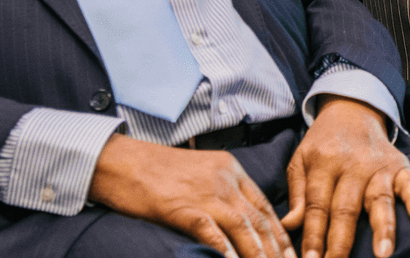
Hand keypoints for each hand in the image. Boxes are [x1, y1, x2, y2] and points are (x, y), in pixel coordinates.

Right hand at [89, 133, 294, 257]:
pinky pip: (212, 232)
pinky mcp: (183, 207)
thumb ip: (220, 192)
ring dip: (258, 254)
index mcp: (230, 169)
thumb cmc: (154, 171)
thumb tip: (238, 222)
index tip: (290, 254)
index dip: (280, 233)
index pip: (264, 205)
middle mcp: (224, 179)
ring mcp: (205, 192)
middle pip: (259, 219)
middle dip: (276, 249)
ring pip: (243, 227)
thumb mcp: (198, 173)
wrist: (119, 161)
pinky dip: (225, 250)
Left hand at [281, 96, 409, 257]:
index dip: (313, 235)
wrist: (353, 108)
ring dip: (382, 228)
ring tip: (382, 253)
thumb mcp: (301, 159)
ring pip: (380, 199)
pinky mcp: (399, 165)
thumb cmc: (324, 142)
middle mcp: (352, 165)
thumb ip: (297, 193)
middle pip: (346, 208)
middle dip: (341, 241)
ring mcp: (378, 166)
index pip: (317, 206)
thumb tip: (289, 225)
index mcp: (324, 163)